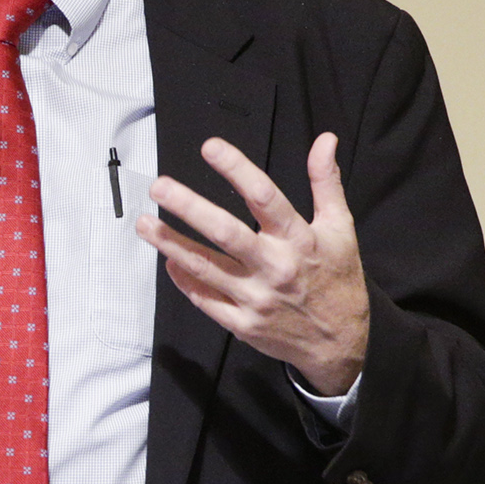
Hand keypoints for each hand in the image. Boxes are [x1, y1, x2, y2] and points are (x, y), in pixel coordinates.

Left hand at [139, 133, 369, 395]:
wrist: (341, 343)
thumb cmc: (337, 278)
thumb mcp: (340, 228)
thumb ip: (326, 183)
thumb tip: (324, 139)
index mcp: (299, 240)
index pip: (265, 197)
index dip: (237, 169)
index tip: (210, 147)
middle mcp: (275, 268)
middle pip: (226, 233)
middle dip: (189, 208)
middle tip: (159, 187)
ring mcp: (256, 299)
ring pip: (206, 268)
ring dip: (171, 244)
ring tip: (143, 223)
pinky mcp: (242, 325)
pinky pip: (205, 299)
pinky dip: (184, 279)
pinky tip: (168, 259)